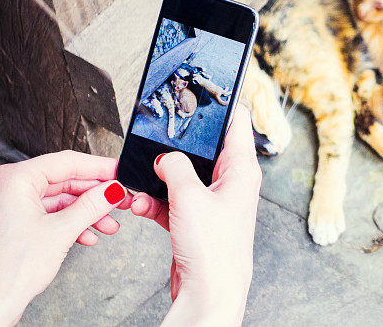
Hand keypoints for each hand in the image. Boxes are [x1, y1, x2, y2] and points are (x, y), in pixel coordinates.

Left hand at [0, 151, 129, 324]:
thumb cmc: (7, 270)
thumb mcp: (61, 231)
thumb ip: (91, 206)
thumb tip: (112, 189)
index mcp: (16, 180)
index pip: (68, 163)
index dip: (99, 168)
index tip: (120, 173)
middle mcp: (12, 188)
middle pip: (66, 181)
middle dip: (96, 195)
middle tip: (120, 200)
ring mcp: (14, 207)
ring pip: (62, 200)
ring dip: (88, 213)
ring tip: (108, 224)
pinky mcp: (18, 224)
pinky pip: (52, 215)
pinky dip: (73, 224)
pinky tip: (89, 235)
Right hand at [130, 106, 261, 325]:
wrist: (208, 294)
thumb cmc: (215, 250)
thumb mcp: (190, 197)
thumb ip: (174, 168)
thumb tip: (165, 157)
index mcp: (242, 170)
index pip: (236, 123)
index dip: (221, 104)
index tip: (207, 88)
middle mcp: (231, 183)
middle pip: (202, 150)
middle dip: (175, 149)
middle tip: (156, 145)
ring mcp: (214, 202)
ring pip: (183, 176)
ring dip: (159, 180)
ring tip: (140, 185)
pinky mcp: (198, 220)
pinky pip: (174, 199)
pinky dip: (156, 201)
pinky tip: (141, 204)